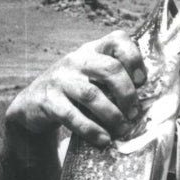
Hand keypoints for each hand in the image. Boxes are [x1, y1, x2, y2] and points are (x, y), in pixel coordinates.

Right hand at [5, 30, 146, 147]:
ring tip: (122, 129)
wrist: (32, 105)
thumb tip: (147, 99)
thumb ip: (112, 79)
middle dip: (127, 94)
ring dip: (112, 115)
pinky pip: (73, 116)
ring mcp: (60, 80)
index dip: (134, 58)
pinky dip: (91, 130)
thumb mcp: (90, 76)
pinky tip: (103, 140)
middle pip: (109, 69)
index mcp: (91, 51)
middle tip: (134, 113)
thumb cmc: (72, 93)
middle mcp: (76, 61)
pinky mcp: (49, 101)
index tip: (142, 81)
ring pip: (92, 95)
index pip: (117, 39)